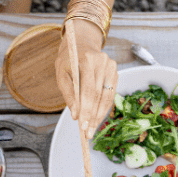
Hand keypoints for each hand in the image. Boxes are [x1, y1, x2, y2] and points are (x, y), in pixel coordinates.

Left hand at [55, 21, 117, 138]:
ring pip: (107, 97)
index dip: (86, 110)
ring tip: (92, 129)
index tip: (82, 126)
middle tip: (87, 133)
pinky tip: (97, 119)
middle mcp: (103, 62)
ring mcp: (112, 66)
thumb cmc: (68, 60)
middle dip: (93, 116)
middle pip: (99, 96)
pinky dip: (104, 108)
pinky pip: (111, 94)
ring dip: (100, 116)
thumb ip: (68, 95)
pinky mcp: (116, 72)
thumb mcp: (61, 75)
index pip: (89, 90)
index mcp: (87, 60)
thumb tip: (76, 115)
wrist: (80, 43)